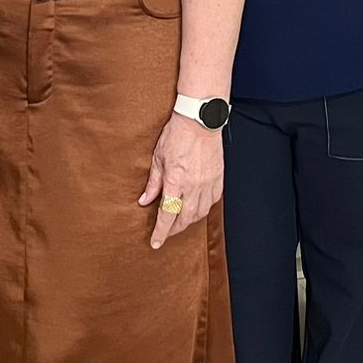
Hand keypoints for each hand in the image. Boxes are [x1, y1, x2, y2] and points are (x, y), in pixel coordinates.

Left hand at [139, 113, 222, 247]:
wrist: (200, 120)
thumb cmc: (177, 135)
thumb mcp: (158, 158)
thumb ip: (153, 183)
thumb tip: (144, 201)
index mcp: (175, 181)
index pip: (167, 215)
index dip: (160, 232)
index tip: (155, 242)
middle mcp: (193, 186)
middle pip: (184, 218)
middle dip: (174, 229)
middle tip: (166, 232)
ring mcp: (208, 183)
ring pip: (200, 213)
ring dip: (189, 220)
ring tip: (181, 220)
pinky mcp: (218, 178)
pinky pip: (213, 201)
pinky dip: (204, 208)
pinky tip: (197, 207)